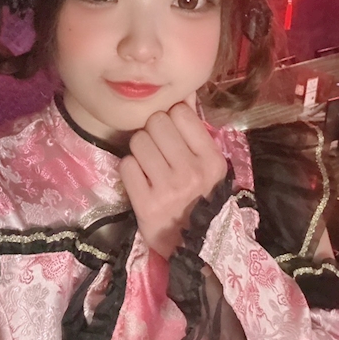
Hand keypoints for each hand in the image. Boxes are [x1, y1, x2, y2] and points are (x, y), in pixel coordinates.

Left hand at [119, 103, 227, 258]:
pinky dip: (130, 170)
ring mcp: (168, 189)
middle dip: (153, 133)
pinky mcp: (146, 204)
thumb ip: (196, 131)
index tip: (173, 133)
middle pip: (155, 122)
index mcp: (212, 160)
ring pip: (138, 141)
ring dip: (139, 150)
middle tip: (158, 151)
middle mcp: (192, 172)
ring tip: (149, 166)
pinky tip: (140, 181)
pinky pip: (126, 165)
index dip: (171, 118)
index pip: (180, 112)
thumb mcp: (209, 167)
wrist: (194, 247)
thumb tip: (182, 93)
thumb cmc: (201, 198)